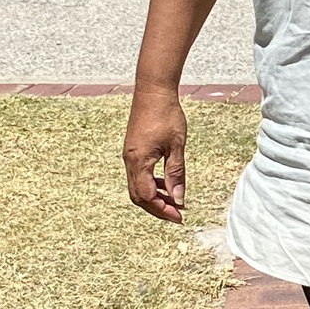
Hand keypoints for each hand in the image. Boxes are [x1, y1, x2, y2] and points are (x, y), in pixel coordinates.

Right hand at [123, 89, 188, 222]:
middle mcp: (130, 161)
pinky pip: (139, 176)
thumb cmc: (166, 116)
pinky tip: (168, 184)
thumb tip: (178, 199)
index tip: (180, 216)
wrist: (152, 92)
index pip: (147, 196)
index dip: (163, 209)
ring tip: (175, 202)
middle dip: (157, 208)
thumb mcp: (176, 147)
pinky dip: (152, 185)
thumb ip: (176, 174)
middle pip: (139, 196)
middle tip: (177, 215)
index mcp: (139, 161)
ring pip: (137, 187)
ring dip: (154, 198)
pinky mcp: (133, 151)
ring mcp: (129, 157)